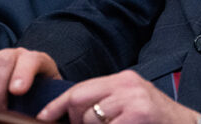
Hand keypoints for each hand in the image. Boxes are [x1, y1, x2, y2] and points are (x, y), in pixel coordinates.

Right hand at [0, 48, 60, 110]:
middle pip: (2, 59)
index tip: (17, 92)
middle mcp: (14, 54)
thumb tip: (37, 117)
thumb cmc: (38, 99)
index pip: (31, 59)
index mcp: (37, 60)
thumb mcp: (46, 100)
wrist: (29, 94)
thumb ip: (43, 103)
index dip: (22, 74)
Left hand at [38, 70, 199, 123]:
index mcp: (124, 79)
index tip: (43, 116)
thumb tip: (71, 111)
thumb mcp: (133, 103)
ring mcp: (133, 100)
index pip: (81, 88)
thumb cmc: (157, 121)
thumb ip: (107, 102)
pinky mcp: (138, 115)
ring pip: (90, 120)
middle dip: (74, 120)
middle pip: (80, 100)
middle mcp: (127, 85)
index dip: (58, 104)